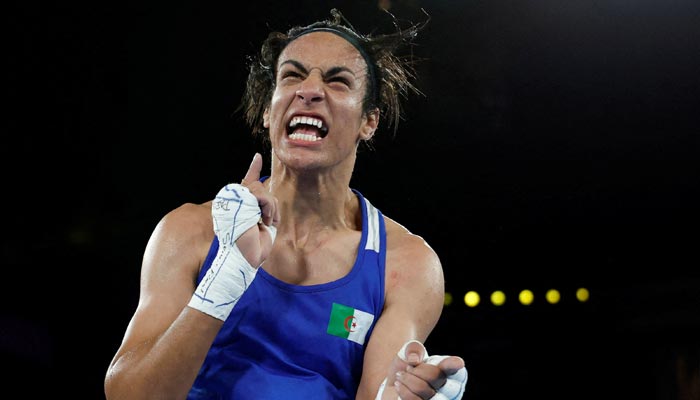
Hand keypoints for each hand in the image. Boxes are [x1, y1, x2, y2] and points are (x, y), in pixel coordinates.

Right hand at [234, 153, 278, 267]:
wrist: (246, 258)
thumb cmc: (255, 247)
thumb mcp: (264, 222)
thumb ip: (265, 206)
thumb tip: (268, 193)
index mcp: (241, 206)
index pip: (248, 182)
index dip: (253, 169)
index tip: (257, 157)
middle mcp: (234, 201)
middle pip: (261, 188)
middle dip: (270, 205)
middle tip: (266, 222)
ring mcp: (233, 199)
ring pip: (262, 191)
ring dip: (269, 209)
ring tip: (263, 224)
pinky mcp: (237, 200)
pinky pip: (263, 195)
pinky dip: (268, 209)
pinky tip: (261, 221)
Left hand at [384, 340, 466, 399]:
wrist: (397, 385)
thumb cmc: (408, 367)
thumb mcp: (409, 353)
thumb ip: (413, 349)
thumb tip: (414, 359)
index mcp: (450, 370)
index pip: (453, 366)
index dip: (454, 364)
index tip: (458, 363)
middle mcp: (450, 389)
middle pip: (434, 375)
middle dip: (416, 369)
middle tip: (409, 368)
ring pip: (422, 387)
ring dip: (407, 379)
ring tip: (401, 376)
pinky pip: (412, 399)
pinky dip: (402, 389)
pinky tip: (399, 385)